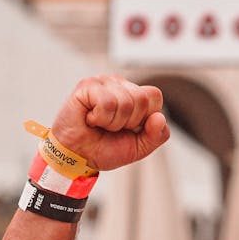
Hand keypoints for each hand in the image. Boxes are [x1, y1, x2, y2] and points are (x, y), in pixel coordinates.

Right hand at [49, 75, 170, 172]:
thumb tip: (159, 117)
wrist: (78, 157)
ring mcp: (103, 82)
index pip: (154, 95)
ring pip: (126, 102)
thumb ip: (158, 135)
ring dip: (113, 122)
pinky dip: (100, 118)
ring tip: (100, 124)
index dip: (145, 118)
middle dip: (130, 122)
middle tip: (112, 127)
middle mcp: (119, 84)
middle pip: (142, 98)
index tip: (129, 128)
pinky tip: (91, 119)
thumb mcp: (140, 147)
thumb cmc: (104, 148)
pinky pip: (108, 103)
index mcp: (134, 94)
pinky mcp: (87, 85)